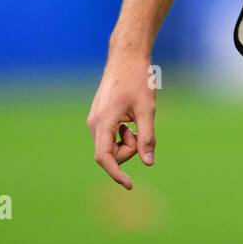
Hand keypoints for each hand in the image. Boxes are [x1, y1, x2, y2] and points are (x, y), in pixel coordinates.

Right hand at [86, 48, 155, 189]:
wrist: (126, 57)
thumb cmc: (138, 79)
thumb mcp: (147, 109)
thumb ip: (147, 137)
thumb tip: (148, 163)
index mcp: (102, 123)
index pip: (105, 158)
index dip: (116, 173)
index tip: (129, 186)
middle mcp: (94, 124)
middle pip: (111, 153)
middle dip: (129, 149)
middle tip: (142, 130)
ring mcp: (95, 121)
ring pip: (112, 145)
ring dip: (128, 141)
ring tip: (137, 120)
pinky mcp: (99, 117)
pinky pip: (111, 136)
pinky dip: (124, 134)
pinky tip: (131, 118)